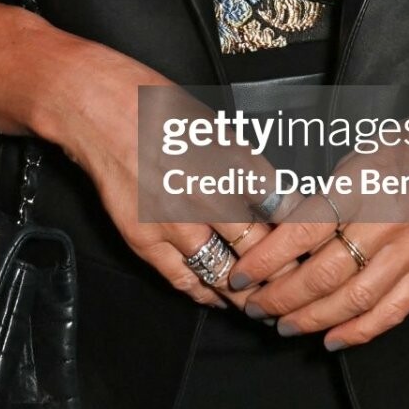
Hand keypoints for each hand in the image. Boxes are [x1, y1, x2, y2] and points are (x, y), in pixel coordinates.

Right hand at [38, 37, 291, 310]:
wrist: (97, 108)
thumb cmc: (155, 106)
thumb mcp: (216, 126)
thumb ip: (245, 165)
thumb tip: (271, 193)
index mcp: (231, 164)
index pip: (281, 213)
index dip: (301, 235)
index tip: (311, 247)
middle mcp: (206, 197)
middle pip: (259, 250)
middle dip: (282, 272)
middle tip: (297, 283)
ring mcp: (174, 223)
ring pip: (225, 274)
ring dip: (248, 291)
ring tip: (266, 302)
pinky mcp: (144, 240)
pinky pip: (184, 280)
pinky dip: (206, 293)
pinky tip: (220, 297)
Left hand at [222, 83, 408, 346]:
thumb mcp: (358, 158)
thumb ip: (324, 198)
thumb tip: (280, 235)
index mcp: (362, 184)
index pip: (302, 231)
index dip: (267, 260)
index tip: (242, 275)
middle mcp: (389, 220)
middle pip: (324, 274)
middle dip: (282, 298)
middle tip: (254, 307)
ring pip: (354, 300)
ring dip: (312, 319)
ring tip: (284, 325)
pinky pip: (391, 312)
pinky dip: (358, 332)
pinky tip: (331, 339)